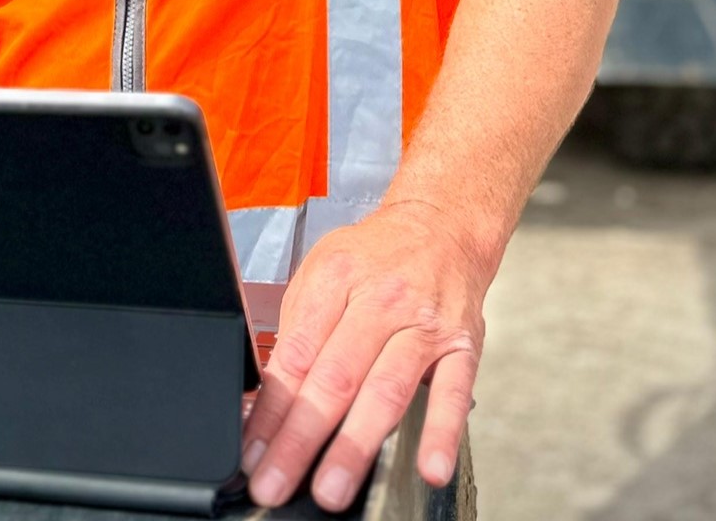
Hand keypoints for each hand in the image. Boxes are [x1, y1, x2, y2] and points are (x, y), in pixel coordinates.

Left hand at [240, 201, 489, 510]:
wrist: (442, 225)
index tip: (253, 454)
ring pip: (385, 390)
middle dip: (300, 438)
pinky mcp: (462, 345)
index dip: (271, 411)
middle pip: (333, 378)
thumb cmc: (375, 257)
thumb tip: (262, 400)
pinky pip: (453, 392)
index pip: (295, 357)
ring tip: (331, 489)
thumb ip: (297, 332)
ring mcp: (423, 324)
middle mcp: (379, 301)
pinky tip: (429, 467)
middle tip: (275, 485)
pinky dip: (442, 431)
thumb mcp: (323, 273)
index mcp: (335, 280)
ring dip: (356, 445)